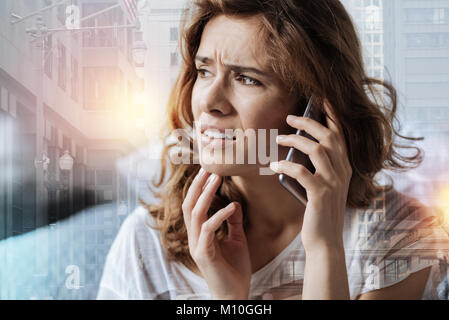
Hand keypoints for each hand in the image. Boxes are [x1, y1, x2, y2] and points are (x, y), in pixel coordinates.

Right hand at [182, 169, 251, 299]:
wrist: (235, 294)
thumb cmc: (235, 269)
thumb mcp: (237, 240)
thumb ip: (232, 223)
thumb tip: (233, 204)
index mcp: (200, 234)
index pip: (194, 206)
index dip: (199, 189)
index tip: (209, 172)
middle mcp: (195, 238)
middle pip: (189, 205)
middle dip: (198, 186)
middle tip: (208, 169)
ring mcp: (197, 246)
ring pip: (195, 213)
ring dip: (206, 194)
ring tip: (216, 179)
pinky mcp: (204, 255)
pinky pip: (207, 230)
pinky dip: (219, 216)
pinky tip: (232, 207)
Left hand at [271, 102, 352, 252]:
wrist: (325, 240)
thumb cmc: (319, 211)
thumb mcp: (323, 185)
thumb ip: (317, 167)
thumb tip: (297, 145)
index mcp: (345, 168)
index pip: (341, 135)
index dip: (331, 116)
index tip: (321, 100)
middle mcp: (343, 172)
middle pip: (329, 137)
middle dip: (309, 122)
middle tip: (290, 117)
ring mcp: (333, 183)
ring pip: (317, 149)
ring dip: (295, 140)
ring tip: (278, 138)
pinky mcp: (320, 194)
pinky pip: (301, 171)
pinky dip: (286, 164)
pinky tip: (274, 164)